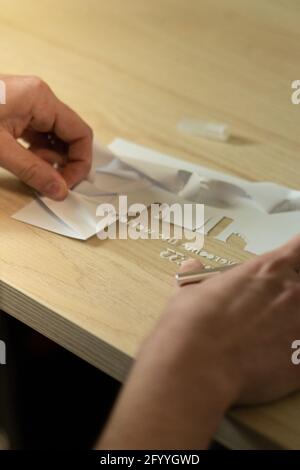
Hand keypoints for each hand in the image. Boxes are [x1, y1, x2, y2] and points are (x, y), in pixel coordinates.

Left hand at [0, 75, 92, 199]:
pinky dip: (35, 154)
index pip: (80, 134)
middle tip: (52, 185)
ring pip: (52, 138)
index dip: (80, 163)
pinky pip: (35, 136)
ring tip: (34, 175)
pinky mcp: (14, 113)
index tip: (66, 185)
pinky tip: (26, 166)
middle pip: (68, 136)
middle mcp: (38, 99)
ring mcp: (26, 105)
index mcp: (41, 100)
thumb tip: (59, 191)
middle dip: (64, 164)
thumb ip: (33, 172)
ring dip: (48, 161)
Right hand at [98, 236, 299, 448]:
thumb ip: (198, 277)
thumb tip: (192, 266)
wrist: (195, 367)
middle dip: (292, 297)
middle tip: (271, 312)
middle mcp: (293, 293)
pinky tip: (266, 363)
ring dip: (291, 326)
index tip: (293, 261)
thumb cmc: (192, 326)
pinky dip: (290, 356)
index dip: (297, 254)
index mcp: (269, 269)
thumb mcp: (190, 290)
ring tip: (265, 339)